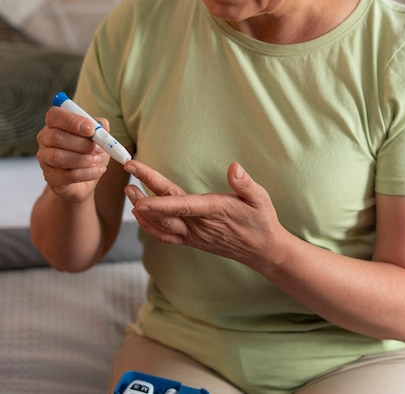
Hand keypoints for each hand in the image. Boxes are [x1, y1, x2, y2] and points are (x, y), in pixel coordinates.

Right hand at [36, 106, 109, 201]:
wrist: (84, 180)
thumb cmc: (89, 152)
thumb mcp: (97, 137)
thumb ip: (100, 127)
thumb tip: (102, 125)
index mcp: (55, 124)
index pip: (55, 116)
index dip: (73, 121)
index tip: (91, 129)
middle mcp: (45, 139)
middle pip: (56, 137)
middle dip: (82, 143)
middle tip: (99, 148)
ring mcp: (45, 159)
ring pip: (59, 157)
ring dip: (84, 159)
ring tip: (98, 159)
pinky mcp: (51, 177)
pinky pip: (68, 175)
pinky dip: (88, 172)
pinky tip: (98, 170)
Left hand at [124, 160, 285, 269]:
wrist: (263, 251)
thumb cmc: (261, 220)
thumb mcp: (260, 198)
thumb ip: (245, 183)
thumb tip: (234, 167)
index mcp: (214, 211)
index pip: (182, 205)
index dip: (160, 202)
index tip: (141, 198)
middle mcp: (200, 225)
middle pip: (166, 208)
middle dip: (144, 191)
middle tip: (129, 170)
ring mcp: (194, 234)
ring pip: (162, 223)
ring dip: (142, 208)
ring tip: (128, 189)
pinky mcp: (192, 240)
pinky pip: (166, 236)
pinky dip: (150, 227)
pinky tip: (139, 215)